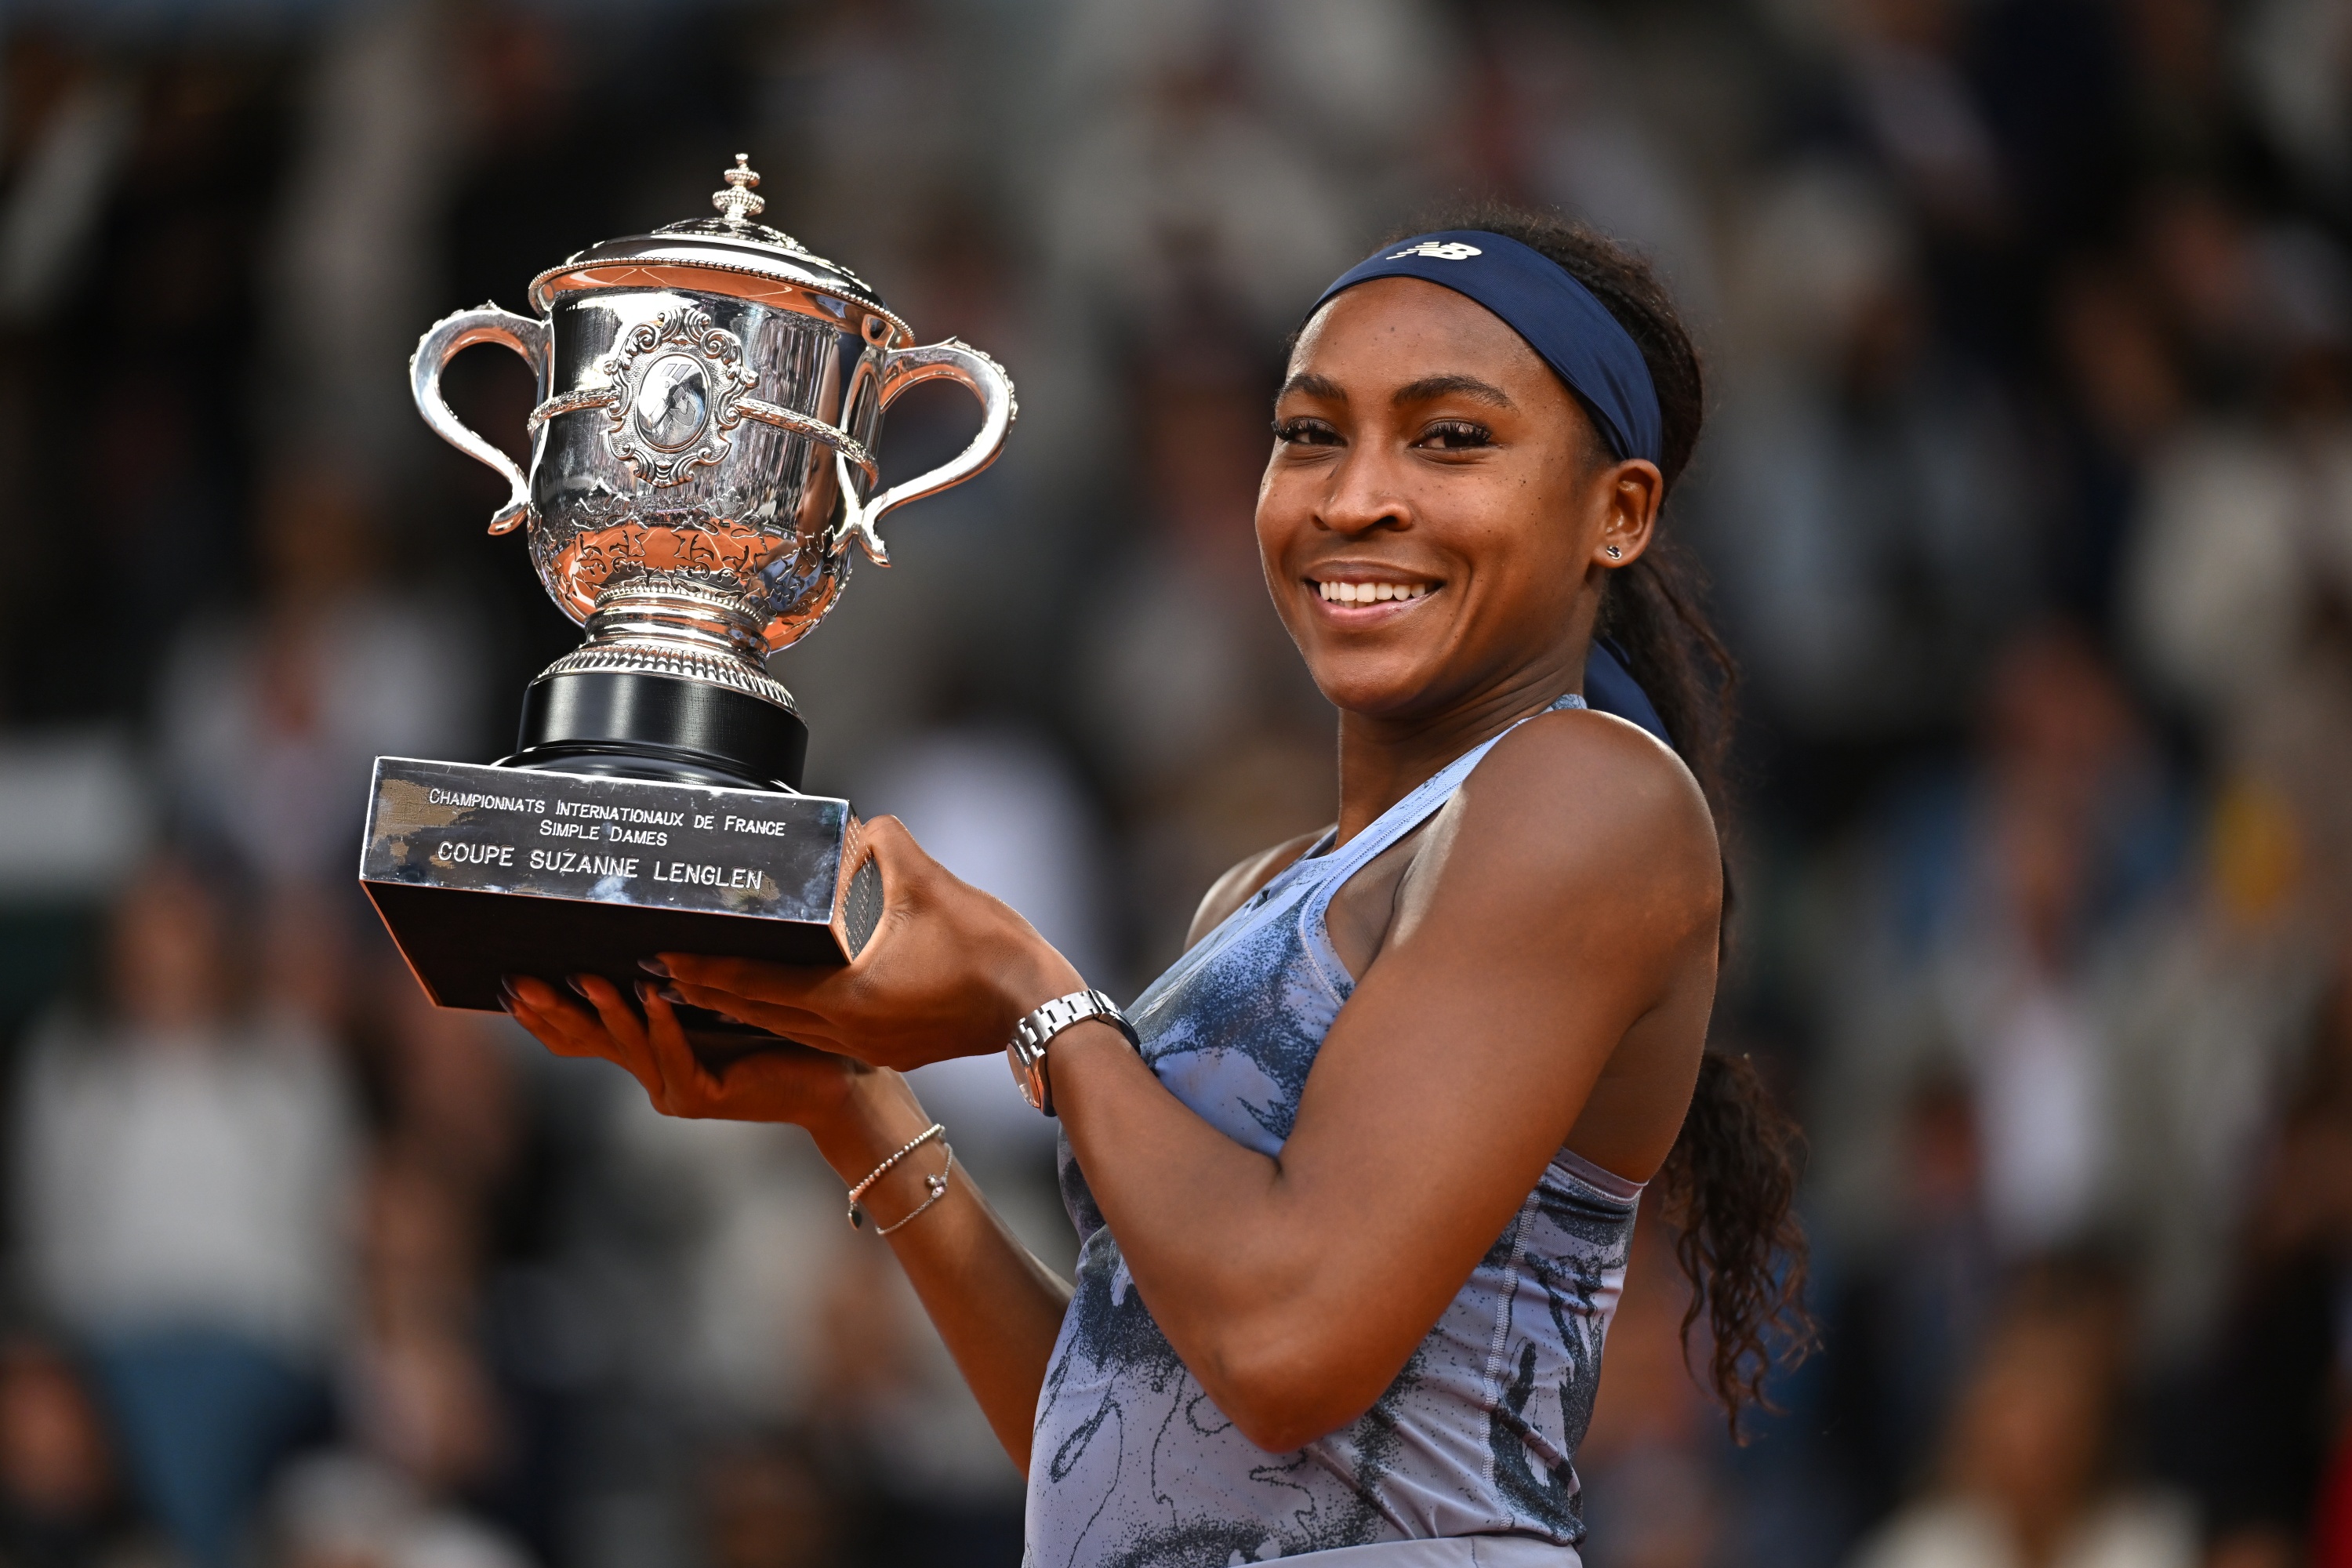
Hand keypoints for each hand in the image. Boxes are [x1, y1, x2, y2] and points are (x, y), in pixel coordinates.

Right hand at [502, 973, 871, 1127]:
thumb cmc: (782, 1029)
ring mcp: (672, 1088)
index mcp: (648, 1050)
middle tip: (521, 980)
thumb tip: (649, 926)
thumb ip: (681, 976)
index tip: (507, 983)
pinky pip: (674, 1057)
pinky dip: (663, 1027)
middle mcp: (651, 1072)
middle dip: (553, 1010)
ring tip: (586, 978)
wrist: (831, 1078)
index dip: (542, 1015)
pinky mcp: (701, 1096)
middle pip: (588, 1042)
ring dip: (606, 1010)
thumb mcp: (717, 997)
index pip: (579, 1034)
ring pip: (627, 1046)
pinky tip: (654, 999)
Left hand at [650, 815, 1085, 1072]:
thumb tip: (856, 823)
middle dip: (713, 993)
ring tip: (711, 988)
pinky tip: (789, 1001)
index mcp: (847, 998)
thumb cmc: (991, 951)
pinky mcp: (895, 1047)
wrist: (1040, 1009)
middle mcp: (849, 1032)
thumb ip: (883, 846)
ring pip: (792, 1030)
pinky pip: (824, 1034)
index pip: (758, 986)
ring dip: (749, 1009)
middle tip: (667, 971)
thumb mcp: (932, 883)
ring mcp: (872, 1046)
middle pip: (763, 1016)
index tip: (667, 957)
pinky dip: (792, 1017)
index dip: (709, 970)